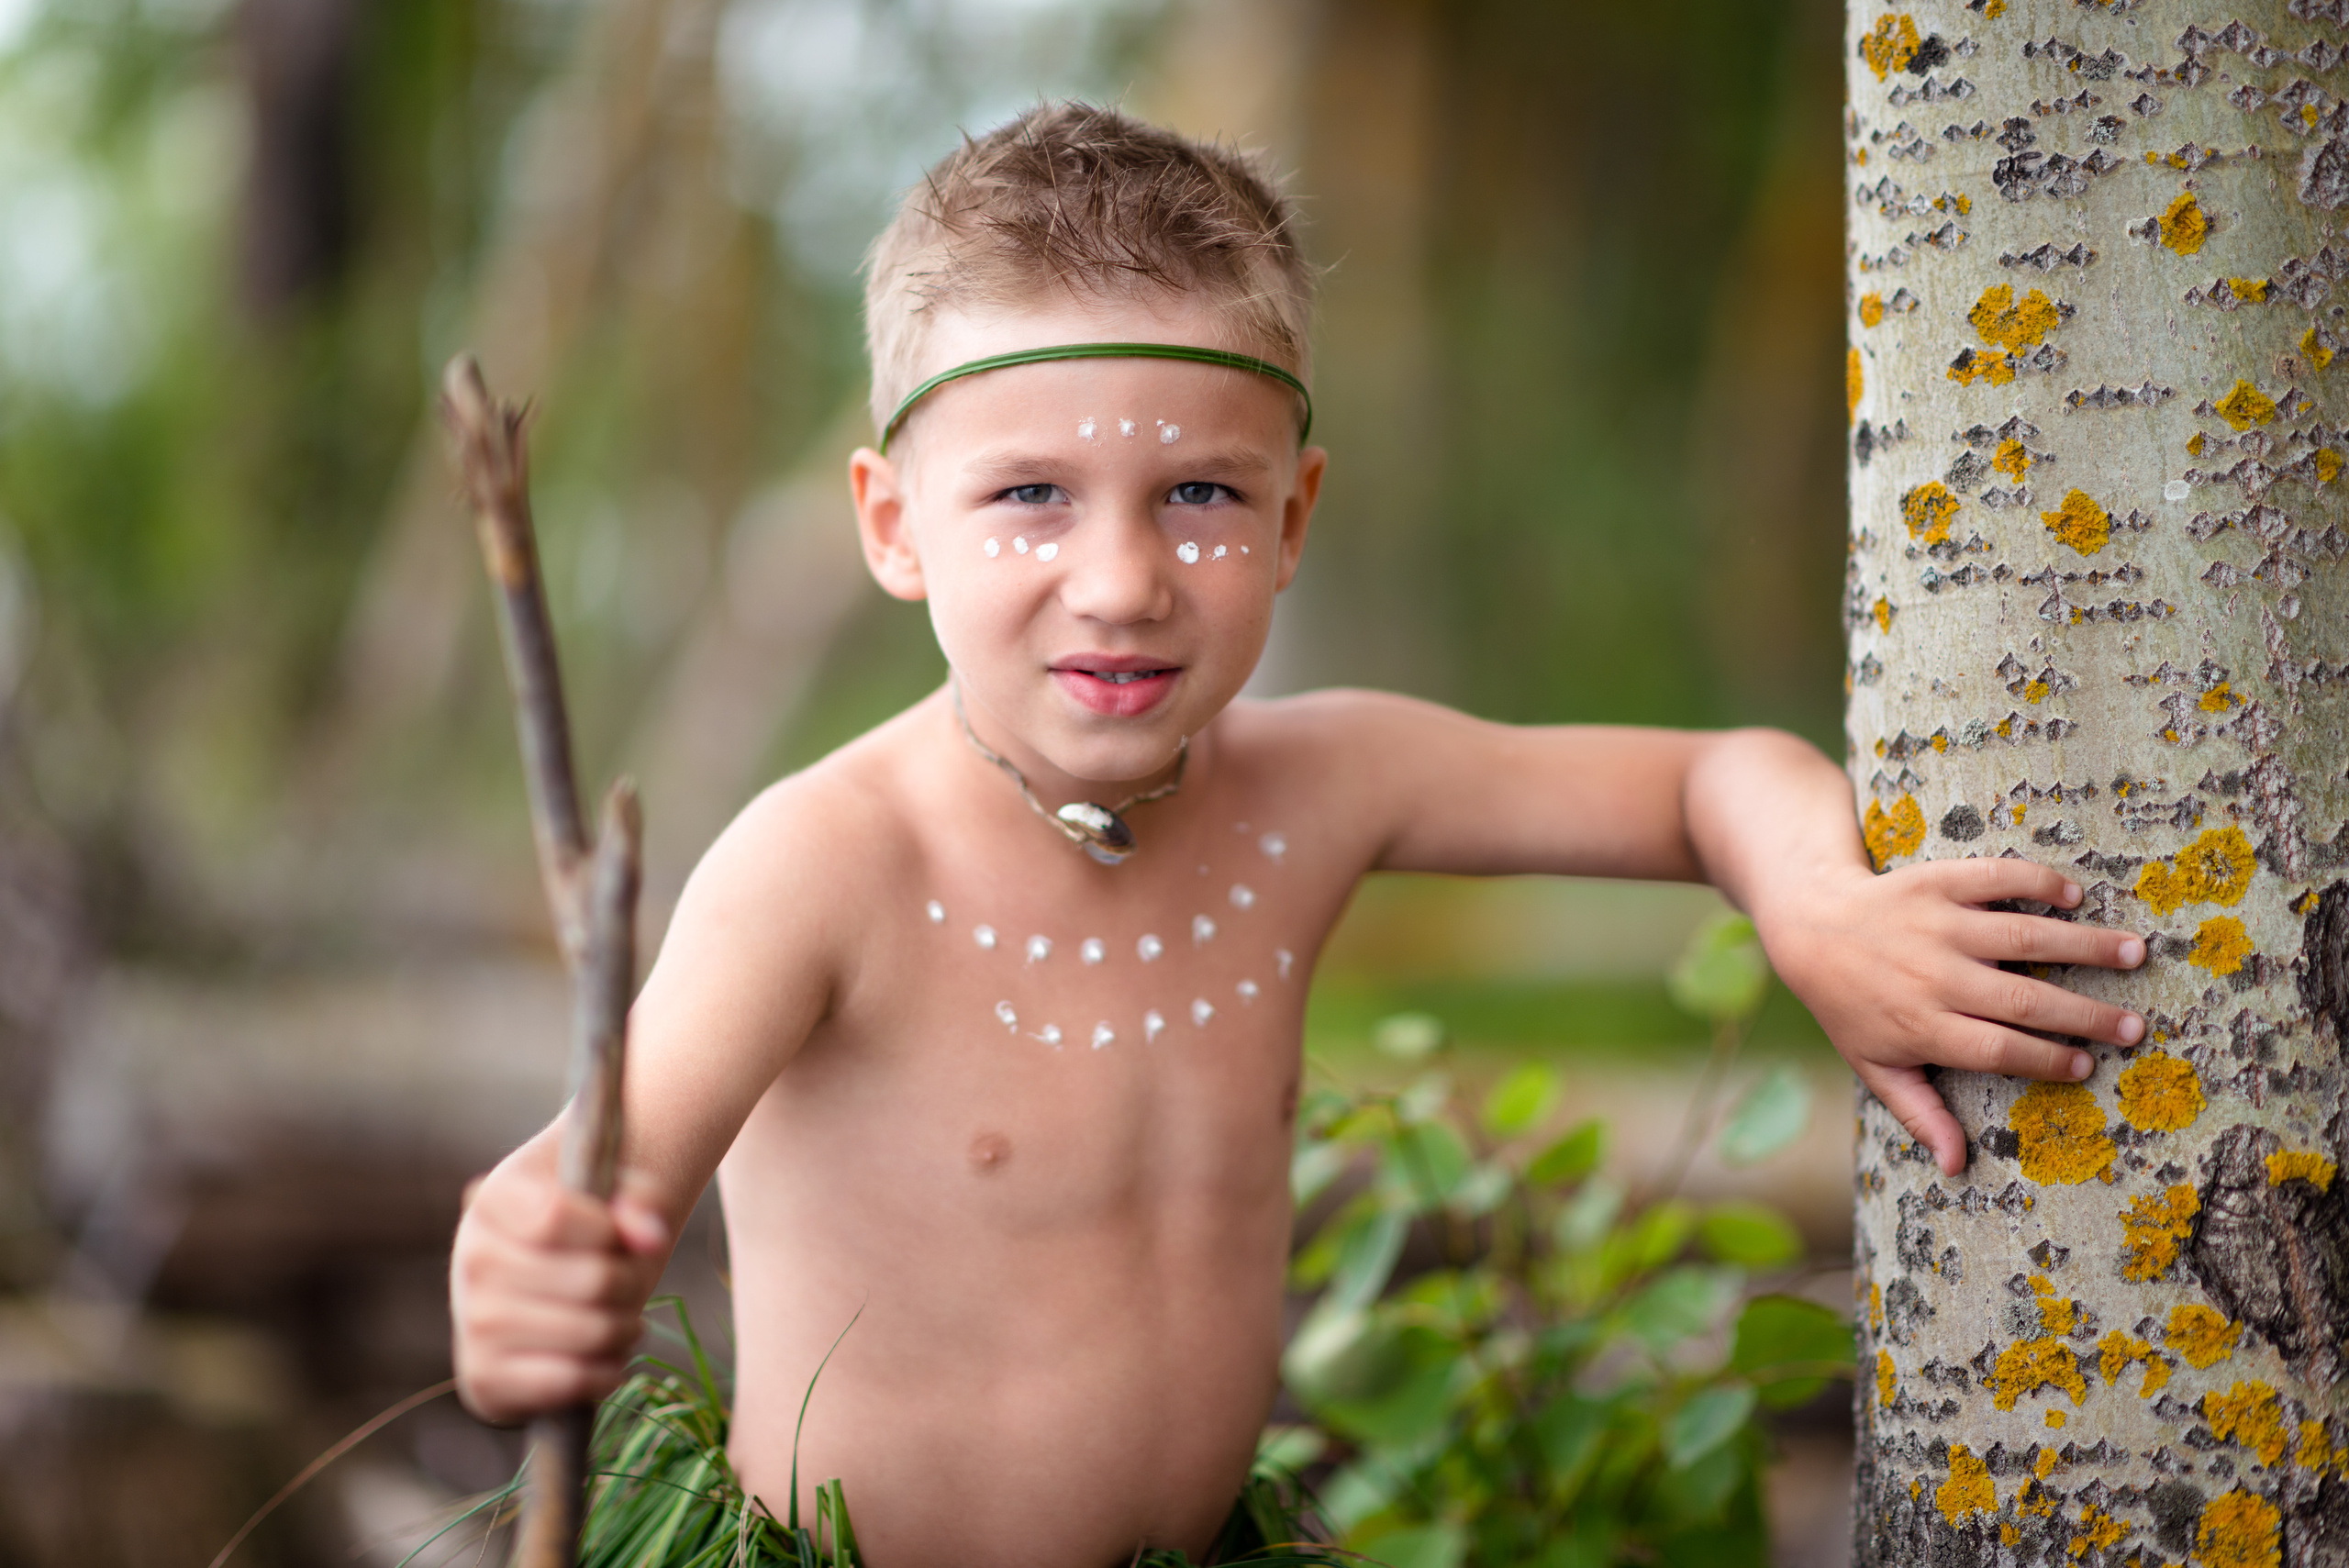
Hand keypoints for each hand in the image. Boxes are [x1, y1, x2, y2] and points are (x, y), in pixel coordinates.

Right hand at [450, 1159, 671, 1424]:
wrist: (540, 1277)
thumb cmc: (585, 1224)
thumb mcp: (616, 1189)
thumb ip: (639, 1199)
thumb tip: (651, 1238)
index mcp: (497, 1198)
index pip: (555, 1216)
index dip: (609, 1231)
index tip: (625, 1235)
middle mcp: (474, 1258)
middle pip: (593, 1280)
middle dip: (631, 1282)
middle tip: (629, 1283)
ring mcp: (473, 1321)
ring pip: (589, 1332)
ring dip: (625, 1329)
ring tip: (623, 1318)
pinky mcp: (483, 1377)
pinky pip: (567, 1382)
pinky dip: (604, 1374)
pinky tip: (607, 1356)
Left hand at [1761, 857, 2145, 1176]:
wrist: (1810, 926)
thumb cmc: (1849, 1004)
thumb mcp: (1874, 1064)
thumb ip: (1918, 1112)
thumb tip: (1957, 1166)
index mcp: (1921, 1026)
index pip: (1997, 1050)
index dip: (2045, 1060)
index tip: (2087, 1065)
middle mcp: (1933, 976)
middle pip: (2023, 1001)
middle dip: (2085, 1015)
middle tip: (2135, 1027)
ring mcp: (1937, 925)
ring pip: (2023, 935)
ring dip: (2084, 944)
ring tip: (2135, 953)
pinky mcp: (1937, 880)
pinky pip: (1996, 877)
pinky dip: (2038, 881)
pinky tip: (2075, 895)